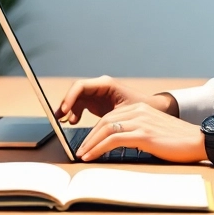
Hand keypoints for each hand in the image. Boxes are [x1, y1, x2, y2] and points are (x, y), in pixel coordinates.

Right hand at [56, 75, 176, 123]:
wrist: (153, 109)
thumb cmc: (142, 108)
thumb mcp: (126, 113)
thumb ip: (112, 119)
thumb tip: (101, 130)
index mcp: (106, 84)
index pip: (81, 86)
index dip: (70, 97)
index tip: (65, 111)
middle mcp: (99, 87)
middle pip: (75, 92)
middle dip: (66, 103)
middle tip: (60, 117)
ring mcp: (97, 94)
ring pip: (76, 99)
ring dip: (68, 109)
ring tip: (64, 121)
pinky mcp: (96, 102)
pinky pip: (80, 105)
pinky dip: (74, 113)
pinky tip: (73, 122)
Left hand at [76, 103, 205, 162]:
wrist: (198, 141)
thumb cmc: (178, 142)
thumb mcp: (154, 132)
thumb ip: (137, 133)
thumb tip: (119, 145)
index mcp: (140, 108)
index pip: (110, 117)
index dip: (95, 131)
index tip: (87, 143)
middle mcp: (139, 111)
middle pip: (105, 121)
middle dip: (89, 137)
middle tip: (80, 151)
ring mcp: (141, 121)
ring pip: (106, 129)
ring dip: (91, 143)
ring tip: (83, 155)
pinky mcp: (144, 134)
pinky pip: (113, 139)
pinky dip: (99, 148)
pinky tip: (92, 156)